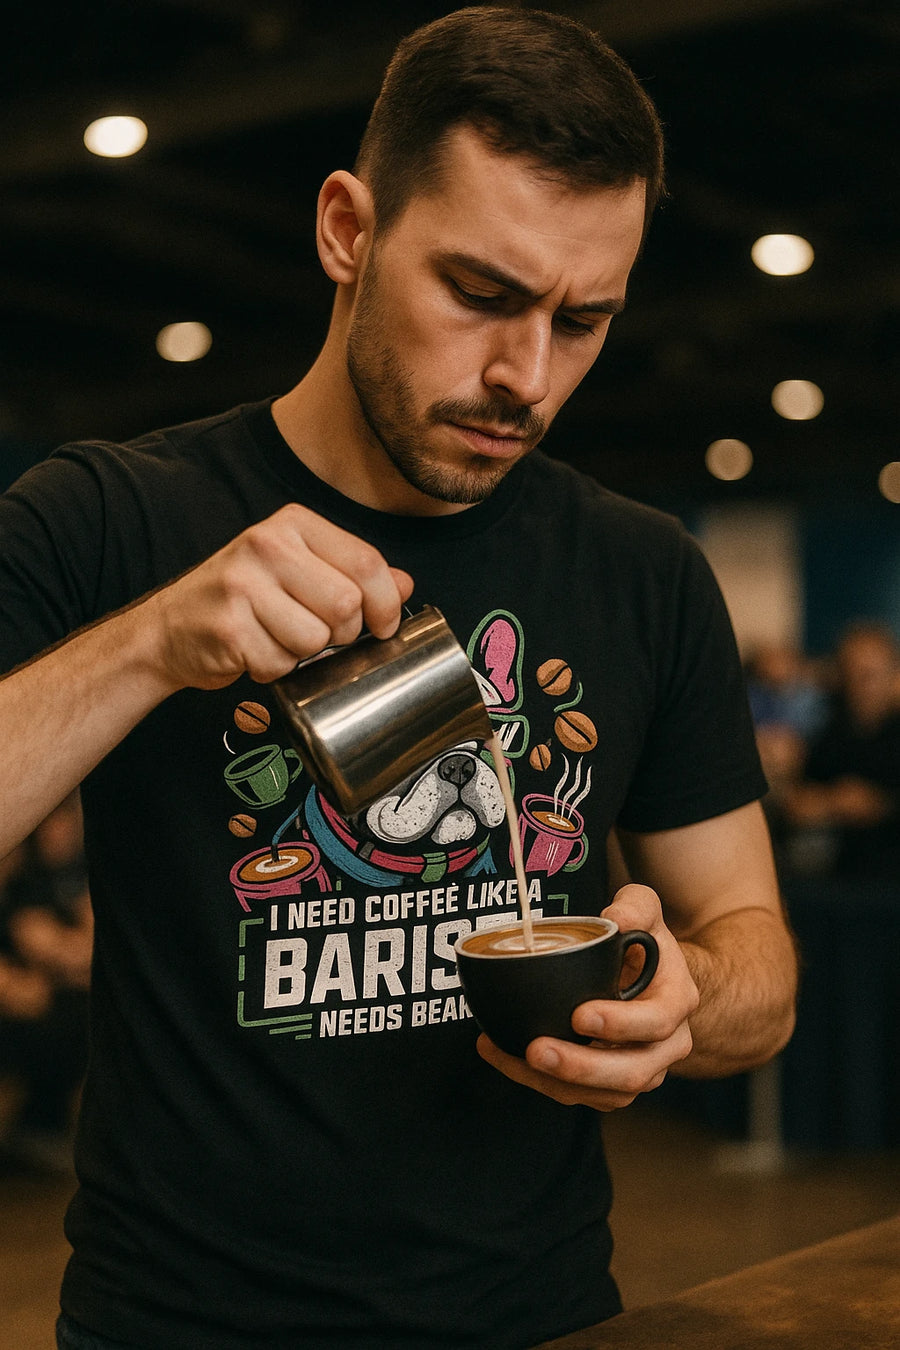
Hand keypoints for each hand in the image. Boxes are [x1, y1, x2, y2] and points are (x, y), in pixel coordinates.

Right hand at [144, 503, 414, 691]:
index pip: (367, 563)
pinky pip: (281, 664)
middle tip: (315, 634)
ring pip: (316, 640)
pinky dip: (274, 670)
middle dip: (341, 634)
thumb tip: (405, 583)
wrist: (170, 629)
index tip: (382, 625)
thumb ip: (353, 573)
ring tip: (276, 638)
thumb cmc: (243, 601)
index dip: (386, 604)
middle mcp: (267, 544)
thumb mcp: (301, 571)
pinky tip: (252, 651)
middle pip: (346, 606)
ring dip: (303, 654)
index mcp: (293, 524)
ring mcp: (243, 584)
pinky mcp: (229, 626)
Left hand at [476, 885, 697, 1110]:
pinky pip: (580, 1095)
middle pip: (631, 1072)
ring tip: (513, 1057)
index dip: (621, 1024)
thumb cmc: (644, 944)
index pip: (656, 1022)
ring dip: (556, 1082)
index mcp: (675, 1002)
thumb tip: (616, 917)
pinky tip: (507, 1058)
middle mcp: (666, 1045)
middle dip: (582, 1066)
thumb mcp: (645, 911)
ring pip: (605, 1094)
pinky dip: (541, 1083)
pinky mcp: (613, 1085)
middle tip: (537, 1050)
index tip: (580, 1015)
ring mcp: (642, 1070)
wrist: (655, 978)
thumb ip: (635, 905)